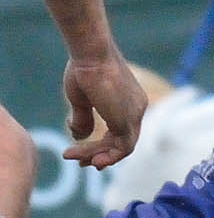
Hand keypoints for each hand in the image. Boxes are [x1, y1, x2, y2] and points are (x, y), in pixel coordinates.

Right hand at [63, 47, 146, 168]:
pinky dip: (104, 155)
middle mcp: (137, 108)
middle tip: (81, 163)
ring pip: (121, 147)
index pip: (122, 130)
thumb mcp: (82, 99)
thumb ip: (83, 119)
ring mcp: (135, 114)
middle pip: (123, 141)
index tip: (84, 153)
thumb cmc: (84, 70)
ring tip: (72, 158)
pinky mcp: (128, 120)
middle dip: (102, 154)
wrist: (90, 54)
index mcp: (130, 101)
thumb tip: (79, 136)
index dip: (104, 145)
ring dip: (97, 156)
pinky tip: (85, 157)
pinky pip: (121, 147)